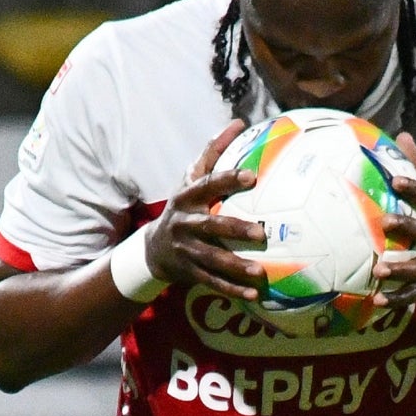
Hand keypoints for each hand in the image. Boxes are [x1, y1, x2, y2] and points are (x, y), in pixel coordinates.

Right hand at [141, 120, 267, 299]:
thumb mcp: (190, 179)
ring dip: (236, 267)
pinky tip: (254, 294)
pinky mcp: (189, 272)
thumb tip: (238, 121)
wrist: (153, 249)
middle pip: (210, 226)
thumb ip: (213, 152)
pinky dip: (233, 290)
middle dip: (235, 230)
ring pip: (212, 259)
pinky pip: (212, 282)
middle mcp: (184, 224)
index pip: (207, 185)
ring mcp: (186, 250)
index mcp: (187, 198)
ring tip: (261, 272)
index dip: (227, 180)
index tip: (251, 176)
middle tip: (262, 232)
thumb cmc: (183, 207)